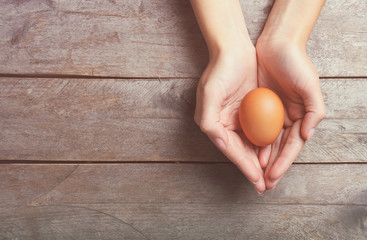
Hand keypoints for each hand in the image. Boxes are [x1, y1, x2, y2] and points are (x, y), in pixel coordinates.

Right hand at [194, 45, 265, 193]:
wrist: (234, 50)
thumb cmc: (220, 71)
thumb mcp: (209, 94)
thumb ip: (209, 121)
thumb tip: (219, 143)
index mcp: (214, 124)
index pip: (232, 150)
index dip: (244, 166)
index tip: (257, 180)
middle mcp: (226, 124)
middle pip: (242, 152)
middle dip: (254, 170)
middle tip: (266, 187)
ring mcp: (240, 119)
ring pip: (252, 146)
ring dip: (261, 162)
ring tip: (272, 178)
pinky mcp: (251, 112)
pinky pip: (260, 133)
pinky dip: (267, 145)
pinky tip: (275, 155)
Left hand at [256, 39, 325, 189]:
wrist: (276, 44)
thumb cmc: (295, 63)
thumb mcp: (310, 85)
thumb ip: (314, 111)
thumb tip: (307, 136)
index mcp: (301, 117)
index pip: (291, 147)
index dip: (283, 163)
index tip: (272, 178)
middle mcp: (287, 118)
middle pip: (278, 149)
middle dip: (271, 167)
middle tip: (262, 185)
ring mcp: (271, 114)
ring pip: (265, 142)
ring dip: (260, 158)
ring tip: (253, 175)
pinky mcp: (256, 106)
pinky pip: (253, 128)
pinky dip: (251, 141)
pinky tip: (246, 152)